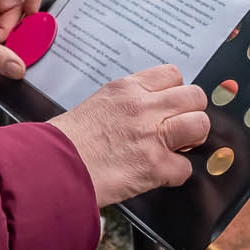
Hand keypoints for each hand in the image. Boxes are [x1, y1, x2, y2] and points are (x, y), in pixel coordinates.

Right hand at [49, 66, 208, 206]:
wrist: (49, 168)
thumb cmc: (66, 141)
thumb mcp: (98, 104)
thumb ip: (128, 102)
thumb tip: (150, 110)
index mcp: (127, 88)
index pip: (173, 74)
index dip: (176, 92)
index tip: (171, 106)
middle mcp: (143, 106)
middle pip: (195, 97)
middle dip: (191, 114)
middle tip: (179, 129)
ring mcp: (152, 135)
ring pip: (200, 125)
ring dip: (192, 141)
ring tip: (176, 149)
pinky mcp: (155, 166)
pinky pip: (185, 168)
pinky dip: (174, 175)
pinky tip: (157, 175)